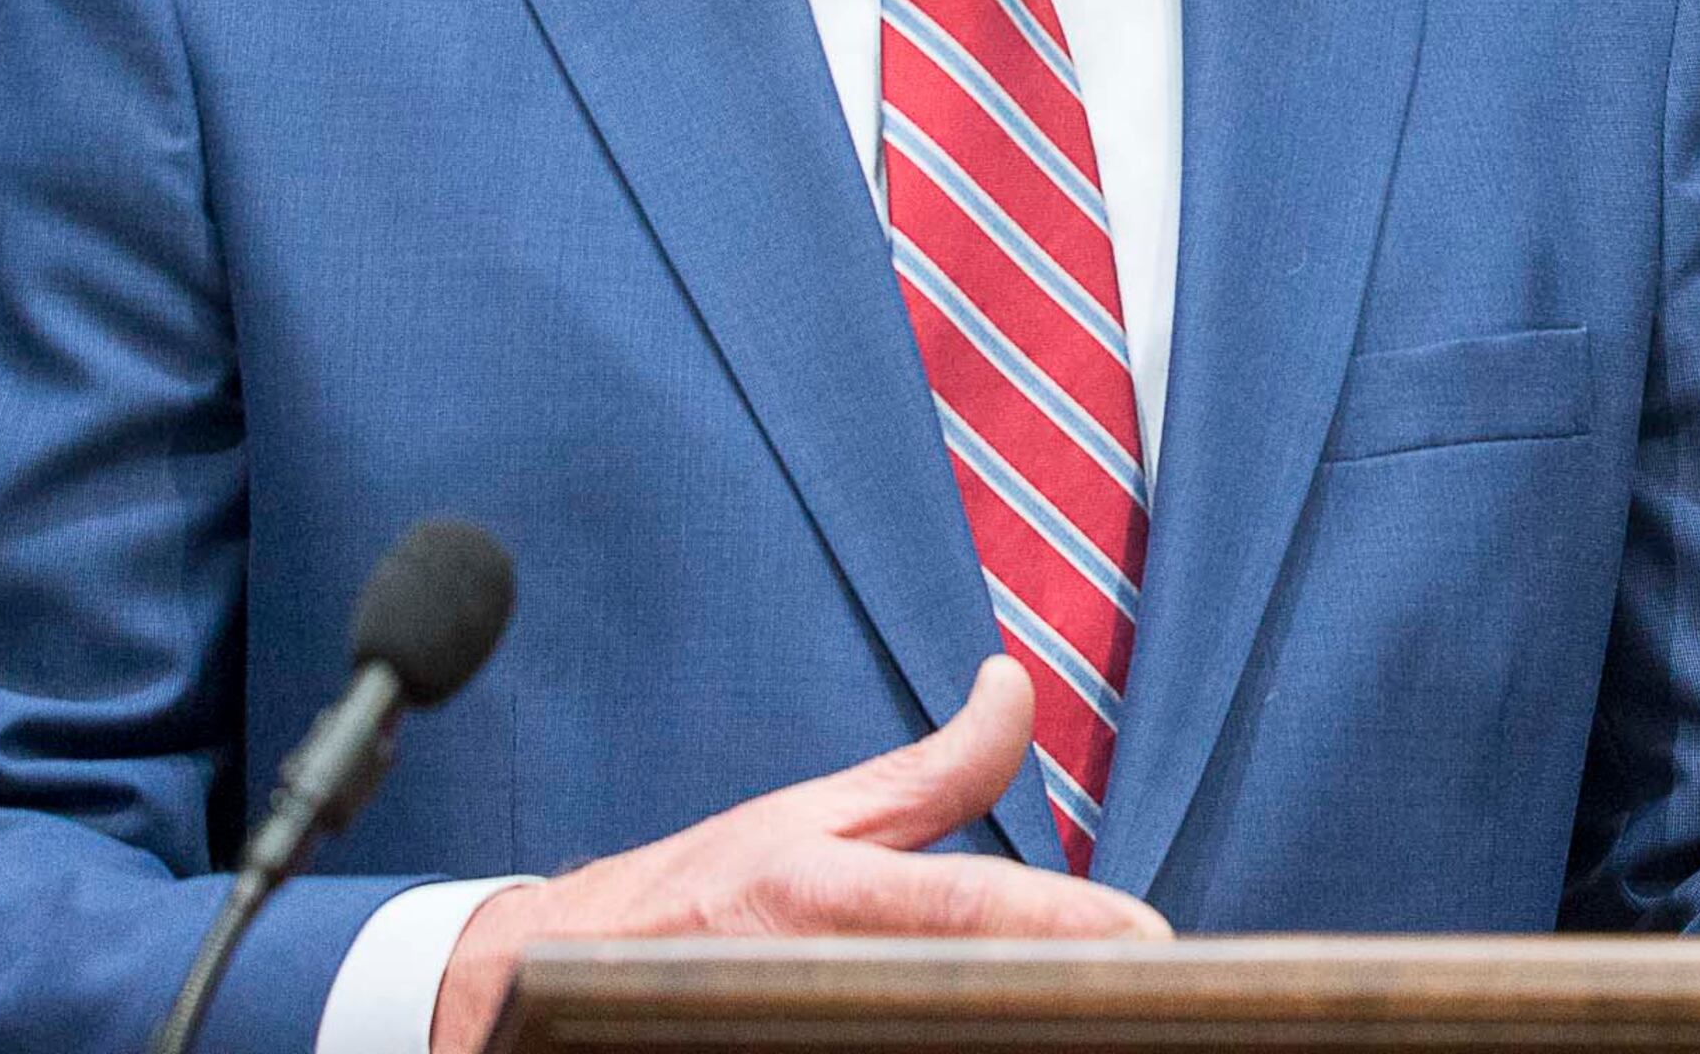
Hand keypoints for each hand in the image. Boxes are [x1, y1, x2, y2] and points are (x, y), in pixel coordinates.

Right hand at [429, 657, 1169, 1053]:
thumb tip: (1017, 681)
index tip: (1149, 936)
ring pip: (923, 1035)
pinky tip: (1015, 1036)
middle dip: (1050, 997)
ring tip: (1101, 1021)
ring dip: (1009, 1029)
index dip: (1060, 922)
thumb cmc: (704, 894)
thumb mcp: (818, 817)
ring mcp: (782, 1025)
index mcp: (822, 890)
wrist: (547, 985)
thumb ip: (936, 769)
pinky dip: (948, 1042)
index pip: (962, 907)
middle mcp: (804, 969)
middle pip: (956, 994)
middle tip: (1153, 994)